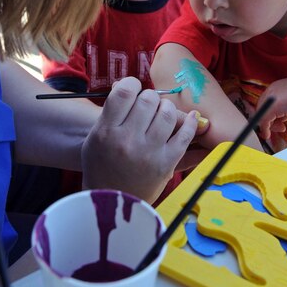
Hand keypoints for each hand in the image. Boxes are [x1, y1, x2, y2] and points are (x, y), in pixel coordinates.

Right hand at [81, 76, 198, 202]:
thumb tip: (127, 85)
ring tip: (162, 114)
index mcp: (106, 131)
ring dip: (167, 108)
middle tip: (148, 106)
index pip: (124, 92)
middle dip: (150, 98)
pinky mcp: (166, 163)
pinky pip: (185, 134)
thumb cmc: (102, 165)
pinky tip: (190, 118)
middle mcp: (127, 140)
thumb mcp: (95, 137)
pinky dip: (190, 123)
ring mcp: (148, 152)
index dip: (132, 84)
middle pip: (148, 100)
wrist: (112, 202)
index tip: (134, 89)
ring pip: (167, 113)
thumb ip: (111, 111)